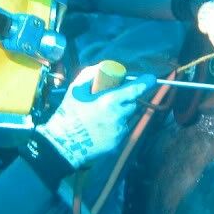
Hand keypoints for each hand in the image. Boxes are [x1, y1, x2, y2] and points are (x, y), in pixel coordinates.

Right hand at [37, 64, 155, 168]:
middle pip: (132, 104)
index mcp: (109, 101)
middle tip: (110, 100)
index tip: (151, 79)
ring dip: (119, 114)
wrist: (62, 145)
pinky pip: (121, 130)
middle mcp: (118, 116)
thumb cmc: (68, 115)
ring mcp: (119, 132)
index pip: (135, 90)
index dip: (145, 83)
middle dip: (125, 100)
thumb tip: (103, 67)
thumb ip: (90, 75)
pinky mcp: (117, 144)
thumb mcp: (75, 90)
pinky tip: (100, 129)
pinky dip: (115, 127)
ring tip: (101, 117)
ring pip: (126, 118)